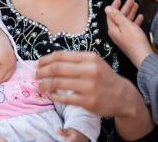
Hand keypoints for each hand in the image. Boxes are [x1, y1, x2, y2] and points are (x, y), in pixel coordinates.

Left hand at [37, 52, 153, 139]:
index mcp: (89, 57)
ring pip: (58, 83)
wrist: (122, 95)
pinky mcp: (88, 101)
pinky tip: (51, 95)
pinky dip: (55, 96)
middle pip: (57, 68)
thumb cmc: (104, 77)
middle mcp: (90, 70)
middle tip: (35, 74)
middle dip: (42, 71)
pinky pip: (65, 98)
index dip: (46, 59)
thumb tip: (50, 60)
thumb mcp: (94, 62)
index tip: (38, 63)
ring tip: (40, 86)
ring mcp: (89, 86)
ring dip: (45, 84)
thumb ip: (75, 59)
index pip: (61, 55)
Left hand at [105, 4, 152, 67]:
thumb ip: (116, 16)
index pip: (111, 15)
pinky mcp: (130, 39)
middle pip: (119, 17)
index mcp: (112, 29)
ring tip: (136, 5)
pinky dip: (135, 21)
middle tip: (130, 0)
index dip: (115, 6)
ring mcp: (123, 37)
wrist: (144, 56)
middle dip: (125, 8)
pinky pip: (131, 27)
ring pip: (126, 22)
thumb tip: (107, 8)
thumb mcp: (125, 25)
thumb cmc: (135, 41)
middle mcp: (116, 33)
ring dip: (130, 13)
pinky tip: (140, 17)